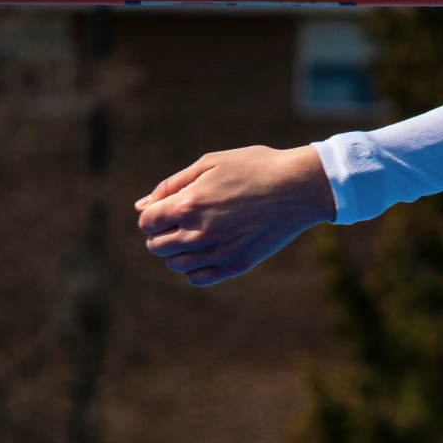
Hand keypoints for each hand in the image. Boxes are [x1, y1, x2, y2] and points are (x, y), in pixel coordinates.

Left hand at [136, 145, 336, 285]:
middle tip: (186, 219)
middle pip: (156, 246)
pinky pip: (197, 278)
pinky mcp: (236, 265)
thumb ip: (172, 185)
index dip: (155, 214)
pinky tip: (208, 252)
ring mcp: (217, 253)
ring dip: (178, 251)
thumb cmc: (256, 167)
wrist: (300, 187)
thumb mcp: (211, 163)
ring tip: (200, 233)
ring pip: (174, 264)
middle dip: (163, 232)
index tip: (173, 206)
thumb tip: (142, 206)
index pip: (147, 223)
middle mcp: (198, 233)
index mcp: (187, 205)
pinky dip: (194, 269)